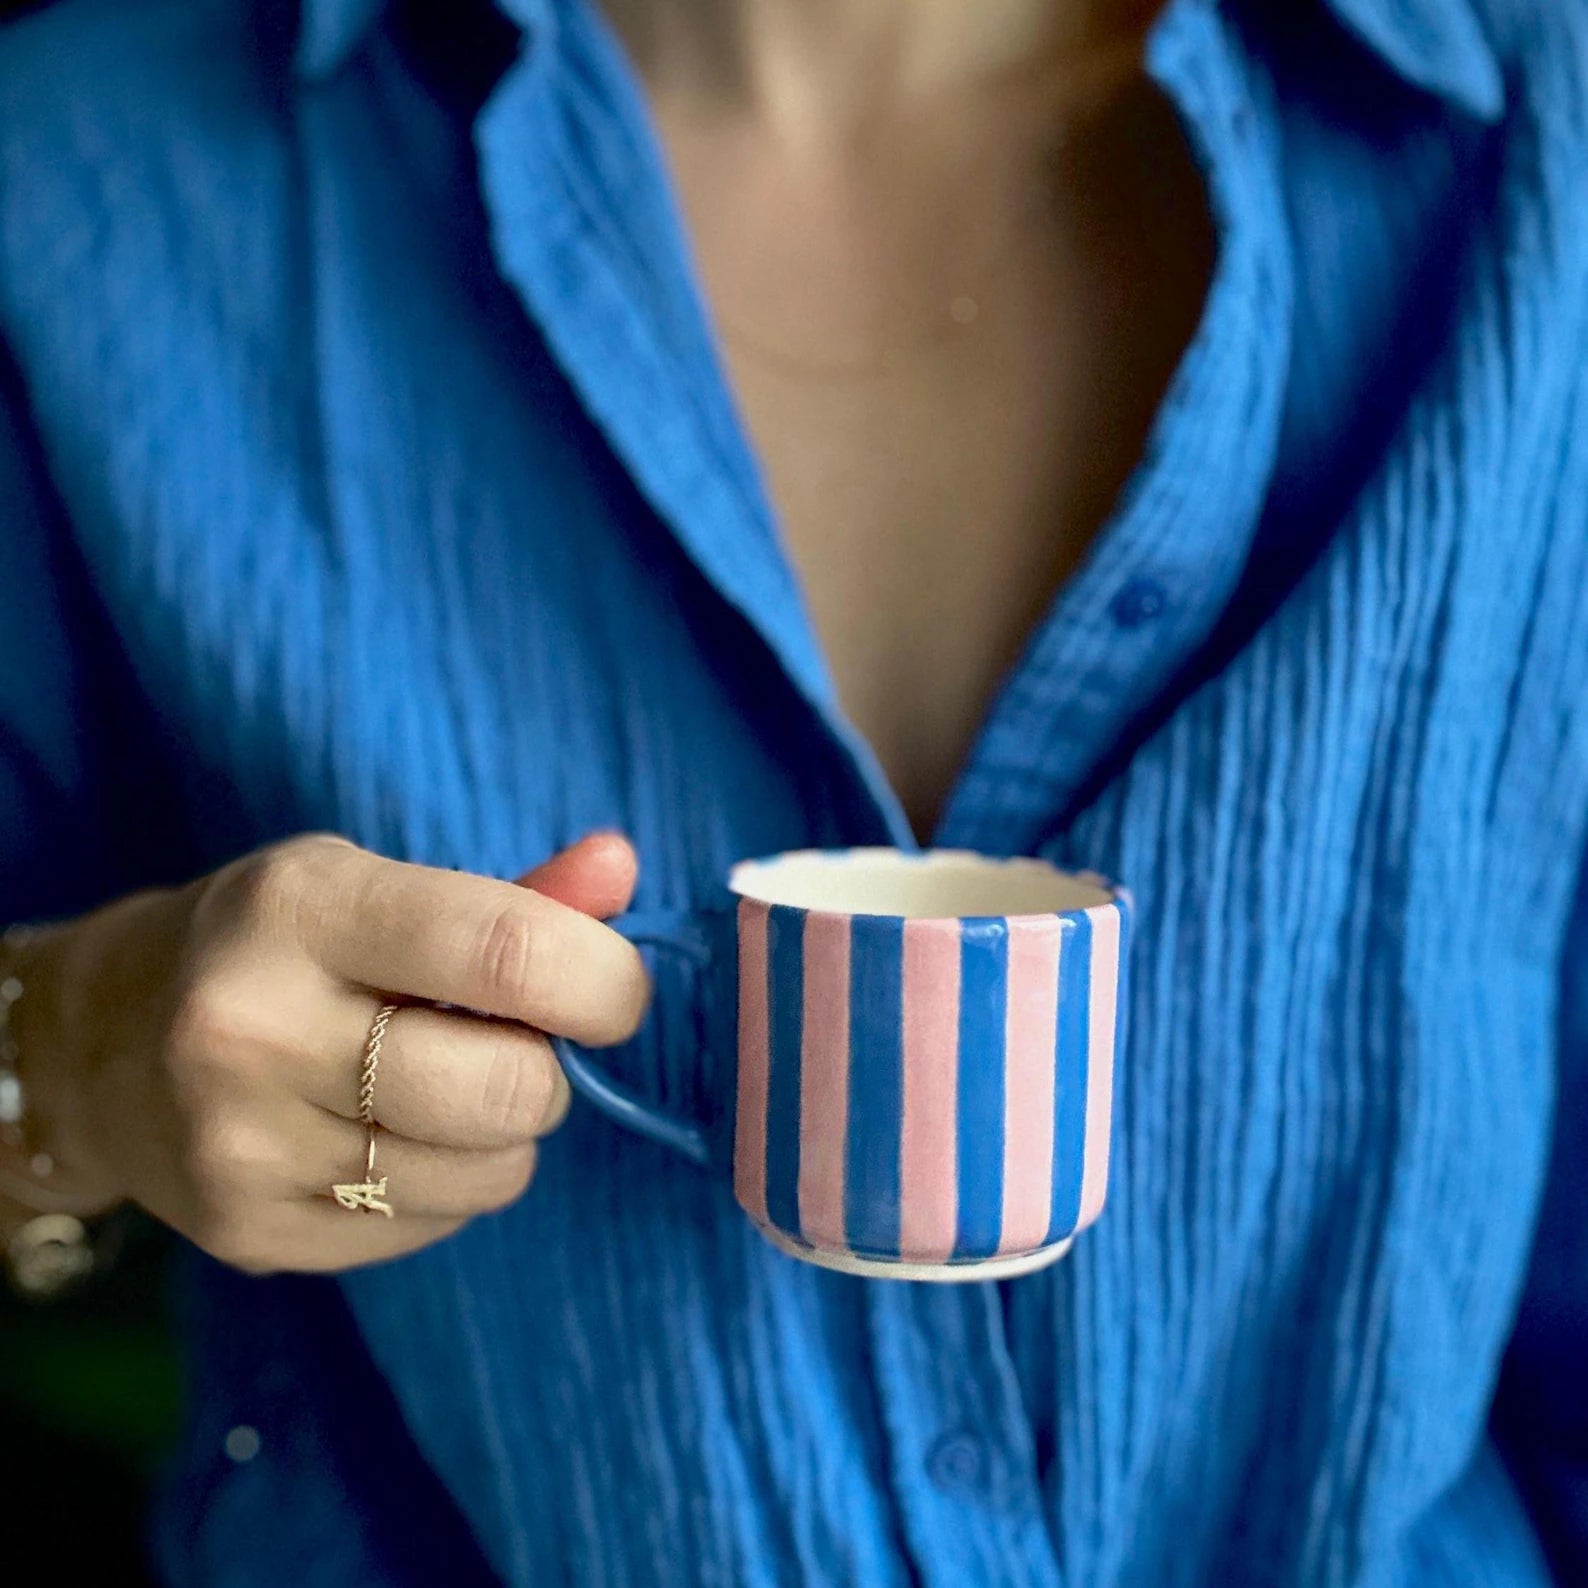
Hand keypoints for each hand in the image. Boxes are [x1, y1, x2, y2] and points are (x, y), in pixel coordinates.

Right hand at [10, 832, 646, 1272]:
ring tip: (445, 1091)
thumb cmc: (281, 946)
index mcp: (302, 909)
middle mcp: (255, 1028)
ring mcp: (244, 1147)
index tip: (613, 994)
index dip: (602, 982)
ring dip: (505, 1136)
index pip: (506, 953)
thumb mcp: (377, 886)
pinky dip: (449, 1188)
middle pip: (507, 1089)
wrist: (106, 1046)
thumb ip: (514, 892)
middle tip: (515, 1046)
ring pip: (486, 1174)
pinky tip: (388, 1141)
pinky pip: (435, 1228)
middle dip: (548, 1072)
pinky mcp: (251, 1236)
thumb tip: (623, 866)